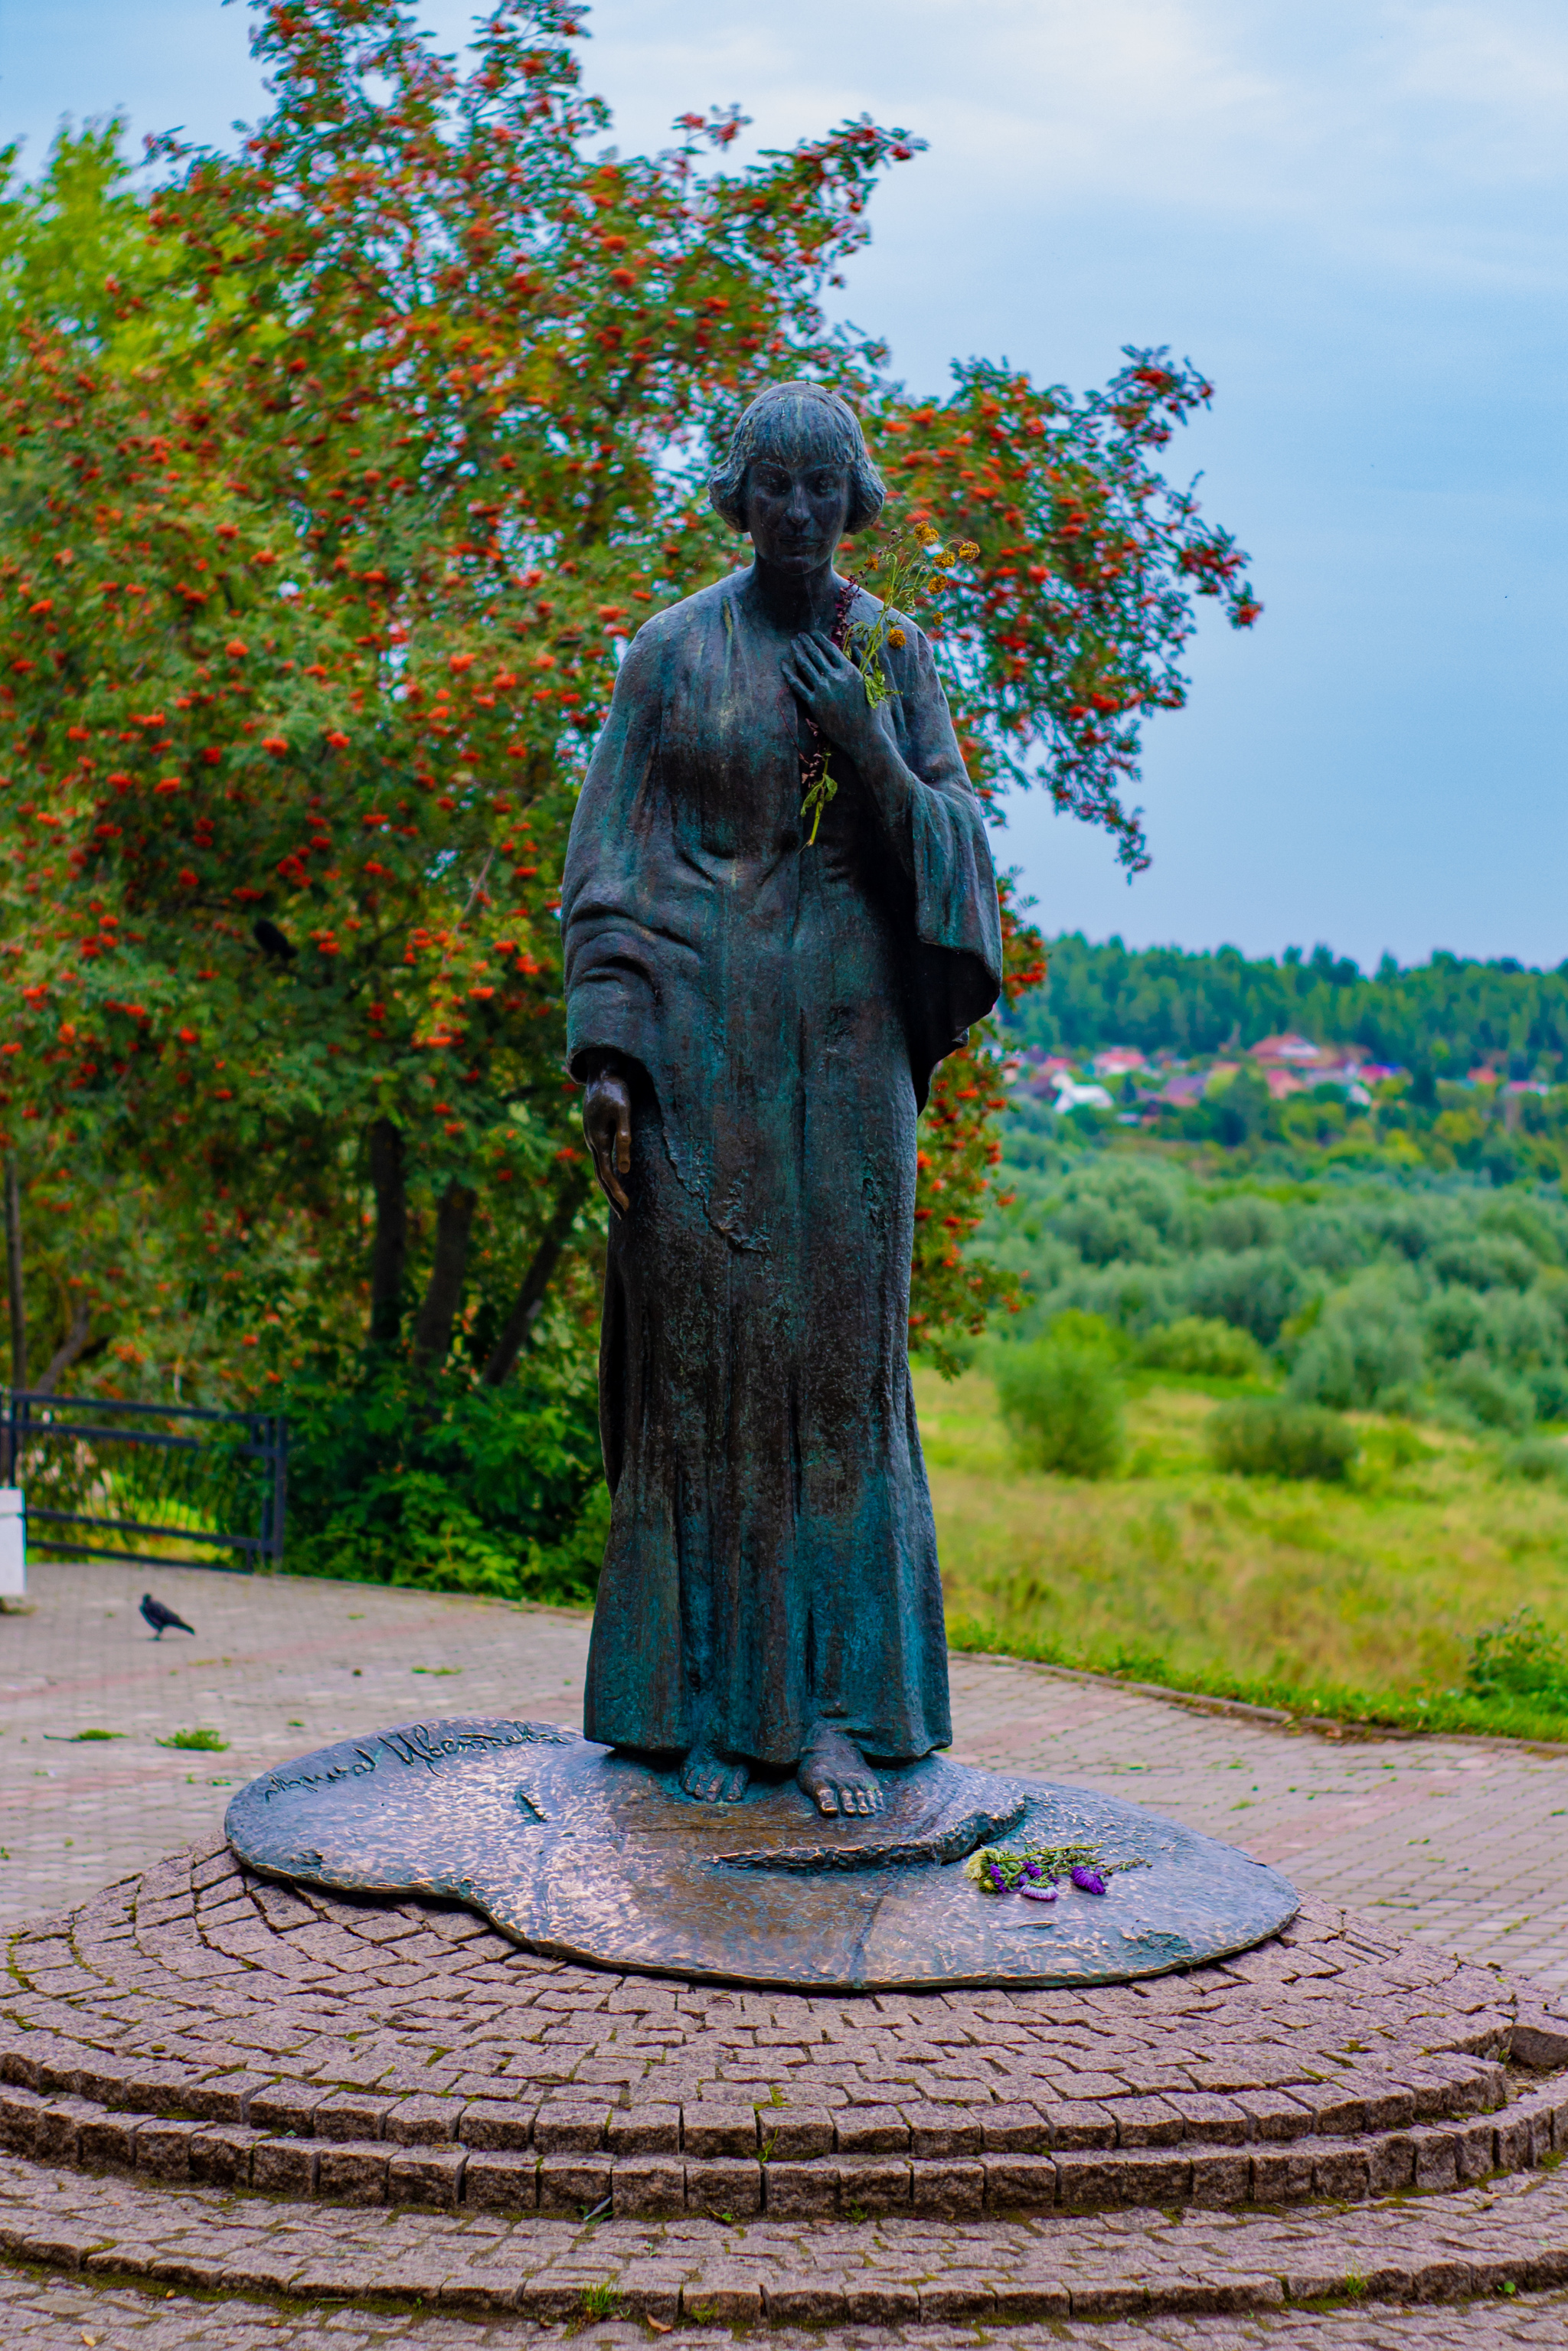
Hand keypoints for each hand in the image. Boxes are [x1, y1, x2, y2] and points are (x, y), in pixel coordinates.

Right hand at [583, 1067, 631, 1214]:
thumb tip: (625, 1169)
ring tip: (621, 1204)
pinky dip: (608, 1174)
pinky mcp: (597, 1134)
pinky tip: (616, 1179)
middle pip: (601, 1176)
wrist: (602, 1074)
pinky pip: (602, 1160)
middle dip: (612, 1196)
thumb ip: (625, 1138)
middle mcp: (593, 1143)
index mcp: (598, 1140)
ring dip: (610, 1187)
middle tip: (624, 1215)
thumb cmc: (615, 1091)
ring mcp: (593, 1139)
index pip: (606, 1174)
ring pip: (600, 1169)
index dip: (616, 1192)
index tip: (626, 1207)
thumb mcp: (623, 1112)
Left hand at [781, 630, 885, 759]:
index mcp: (850, 671)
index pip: (831, 648)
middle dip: (806, 642)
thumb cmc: (870, 712)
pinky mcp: (814, 704)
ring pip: (806, 666)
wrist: (863, 737)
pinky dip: (789, 674)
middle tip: (799, 634)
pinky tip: (784, 665)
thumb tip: (856, 646)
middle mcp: (835, 677)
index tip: (813, 633)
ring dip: (797, 652)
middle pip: (816, 654)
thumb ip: (863, 663)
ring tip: (792, 643)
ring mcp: (824, 690)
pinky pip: (798, 686)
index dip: (820, 639)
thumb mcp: (872, 684)